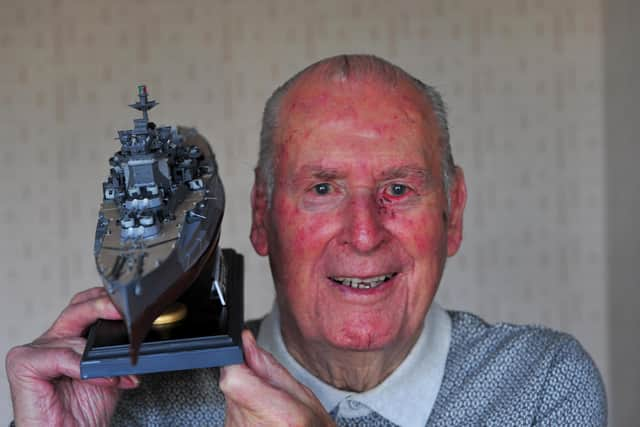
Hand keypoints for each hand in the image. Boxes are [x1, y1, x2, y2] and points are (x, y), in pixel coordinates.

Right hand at [6, 287, 139, 425]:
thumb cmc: (84, 412)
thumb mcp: (110, 372)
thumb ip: (115, 350)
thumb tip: (135, 333)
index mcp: (68, 338)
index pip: (84, 305)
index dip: (105, 302)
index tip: (128, 304)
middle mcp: (51, 341)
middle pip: (77, 309)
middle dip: (103, 307)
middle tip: (123, 314)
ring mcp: (35, 351)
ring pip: (74, 339)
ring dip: (102, 359)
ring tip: (116, 377)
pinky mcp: (23, 364)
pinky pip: (60, 356)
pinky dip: (83, 368)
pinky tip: (100, 380)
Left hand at [220, 330, 334, 426]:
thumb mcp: (304, 396)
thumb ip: (271, 368)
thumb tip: (248, 343)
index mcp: (277, 414)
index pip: (233, 377)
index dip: (238, 360)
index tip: (246, 355)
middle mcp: (251, 426)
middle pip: (230, 383)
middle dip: (247, 377)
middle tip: (270, 389)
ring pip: (229, 396)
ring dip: (246, 394)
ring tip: (269, 406)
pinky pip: (232, 411)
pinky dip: (245, 408)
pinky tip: (262, 416)